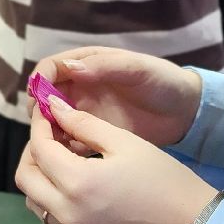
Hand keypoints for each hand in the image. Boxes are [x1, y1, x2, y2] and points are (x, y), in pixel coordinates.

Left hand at [17, 95, 217, 223]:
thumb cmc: (161, 178)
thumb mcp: (124, 142)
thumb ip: (84, 124)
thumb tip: (54, 108)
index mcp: (76, 183)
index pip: (39, 148)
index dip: (39, 124)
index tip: (47, 108)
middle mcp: (66, 211)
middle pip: (26, 177)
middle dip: (32, 150)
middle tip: (52, 133)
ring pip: (34, 200)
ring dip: (38, 174)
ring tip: (61, 155)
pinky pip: (51, 215)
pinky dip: (51, 194)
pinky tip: (73, 178)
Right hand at [30, 47, 202, 149]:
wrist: (184, 113)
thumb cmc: (162, 82)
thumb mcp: (137, 70)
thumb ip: (106, 66)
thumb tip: (71, 68)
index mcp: (88, 64)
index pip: (52, 68)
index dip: (40, 81)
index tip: (39, 100)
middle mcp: (80, 86)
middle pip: (46, 96)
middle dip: (39, 110)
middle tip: (42, 129)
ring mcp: (85, 111)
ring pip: (54, 120)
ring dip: (48, 131)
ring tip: (51, 147)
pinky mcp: (93, 134)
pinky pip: (69, 140)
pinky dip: (62, 148)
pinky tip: (66, 160)